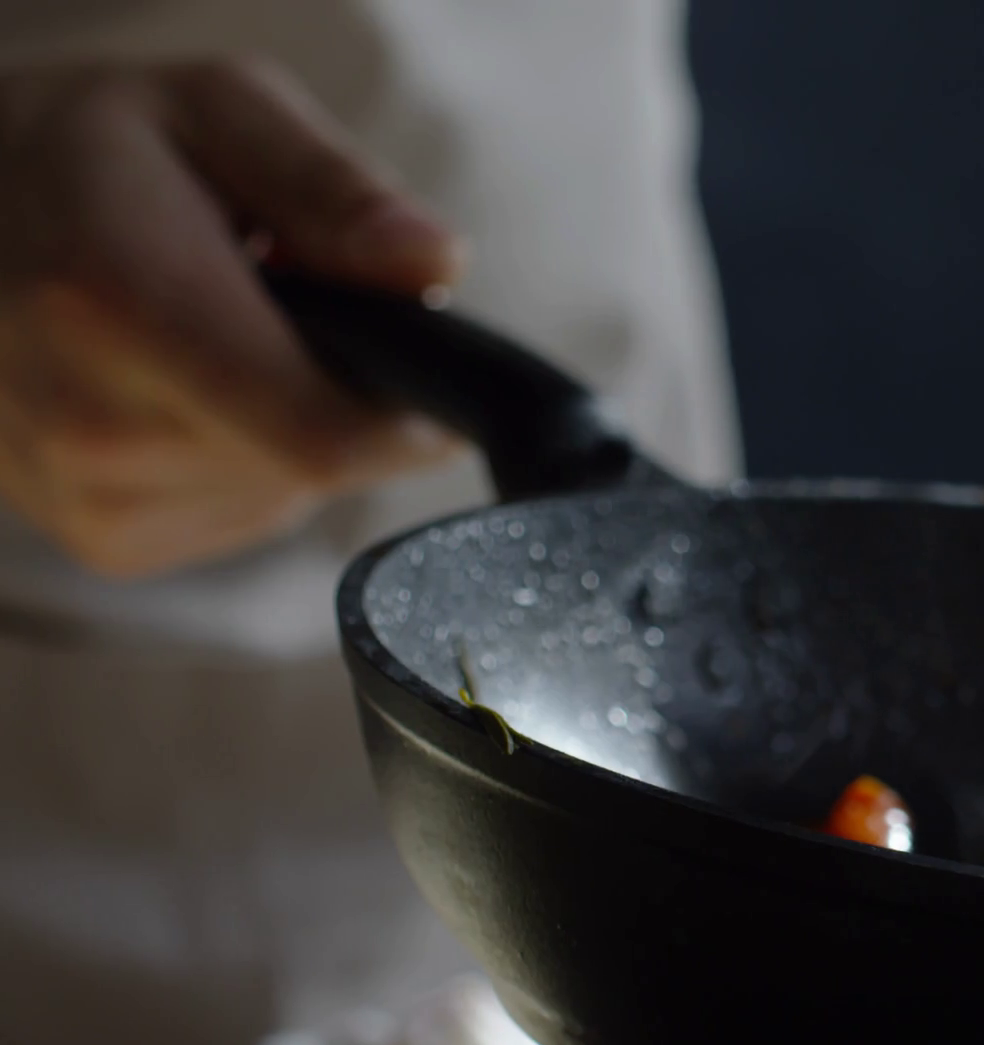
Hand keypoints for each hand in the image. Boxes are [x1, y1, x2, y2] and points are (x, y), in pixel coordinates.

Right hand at [0, 57, 465, 578]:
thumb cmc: (92, 151)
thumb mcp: (217, 108)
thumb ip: (333, 187)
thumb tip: (437, 264)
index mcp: (124, 304)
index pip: (325, 435)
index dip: (413, 417)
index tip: (436, 367)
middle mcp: (92, 424)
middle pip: (319, 465)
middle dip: (346, 393)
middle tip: (295, 308)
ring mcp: (90, 499)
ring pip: (290, 493)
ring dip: (296, 421)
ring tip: (225, 336)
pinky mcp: (107, 541)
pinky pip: (248, 513)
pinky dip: (253, 456)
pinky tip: (192, 388)